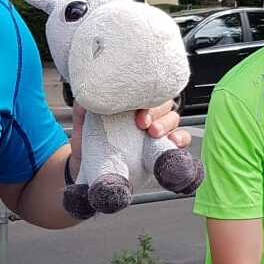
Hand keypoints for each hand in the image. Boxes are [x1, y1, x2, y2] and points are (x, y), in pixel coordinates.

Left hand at [67, 101, 190, 177]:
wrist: (89, 170)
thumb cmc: (88, 143)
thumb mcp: (82, 125)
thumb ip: (83, 109)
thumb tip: (86, 98)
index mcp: (129, 105)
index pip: (144, 92)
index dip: (144, 98)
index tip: (136, 114)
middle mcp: (145, 115)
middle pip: (162, 103)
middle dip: (156, 112)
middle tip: (144, 125)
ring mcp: (156, 131)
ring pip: (173, 118)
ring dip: (168, 124)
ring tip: (155, 135)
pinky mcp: (163, 148)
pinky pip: (181, 139)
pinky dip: (181, 139)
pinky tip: (173, 143)